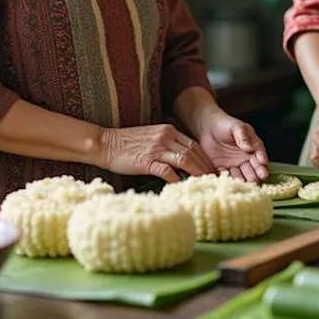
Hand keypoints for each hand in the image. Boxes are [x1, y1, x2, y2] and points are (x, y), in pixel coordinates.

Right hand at [98, 124, 214, 182]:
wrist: (105, 143)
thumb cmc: (126, 144)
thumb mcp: (151, 138)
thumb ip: (167, 145)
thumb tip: (183, 161)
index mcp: (168, 130)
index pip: (194, 145)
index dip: (205, 159)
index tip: (211, 171)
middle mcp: (165, 137)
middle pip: (194, 152)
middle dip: (205, 167)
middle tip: (213, 180)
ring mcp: (156, 148)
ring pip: (185, 160)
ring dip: (197, 173)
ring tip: (204, 185)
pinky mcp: (147, 161)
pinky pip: (167, 171)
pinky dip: (177, 180)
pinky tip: (182, 187)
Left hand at [193, 110, 268, 182]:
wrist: (207, 126)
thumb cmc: (225, 124)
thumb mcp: (236, 126)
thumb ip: (243, 136)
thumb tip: (249, 147)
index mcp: (252, 146)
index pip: (259, 153)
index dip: (262, 158)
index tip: (263, 163)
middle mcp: (245, 158)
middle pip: (253, 167)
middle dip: (256, 173)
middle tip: (259, 177)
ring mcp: (234, 164)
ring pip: (241, 174)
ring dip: (243, 179)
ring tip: (245, 182)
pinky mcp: (222, 168)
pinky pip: (226, 175)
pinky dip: (228, 179)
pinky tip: (230, 181)